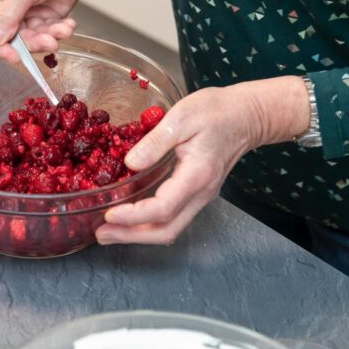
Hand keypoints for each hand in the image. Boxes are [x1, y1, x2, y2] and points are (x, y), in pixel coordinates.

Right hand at [0, 0, 110, 62]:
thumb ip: (8, 16)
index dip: (0, 47)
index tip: (16, 56)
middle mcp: (10, 10)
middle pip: (14, 41)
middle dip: (32, 44)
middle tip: (49, 42)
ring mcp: (30, 14)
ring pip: (34, 40)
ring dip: (49, 39)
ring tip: (63, 30)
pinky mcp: (49, 16)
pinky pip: (50, 34)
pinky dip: (60, 32)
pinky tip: (69, 24)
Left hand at [97, 76, 309, 244]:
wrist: (247, 115)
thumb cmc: (216, 111)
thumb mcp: (181, 117)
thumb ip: (155, 141)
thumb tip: (130, 163)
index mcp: (197, 174)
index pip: (164, 207)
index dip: (134, 216)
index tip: (109, 215)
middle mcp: (201, 193)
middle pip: (167, 229)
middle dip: (131, 236)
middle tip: (101, 235)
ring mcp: (201, 196)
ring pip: (171, 228)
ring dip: (138, 235)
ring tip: (109, 232)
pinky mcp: (197, 193)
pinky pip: (173, 217)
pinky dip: (148, 224)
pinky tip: (130, 220)